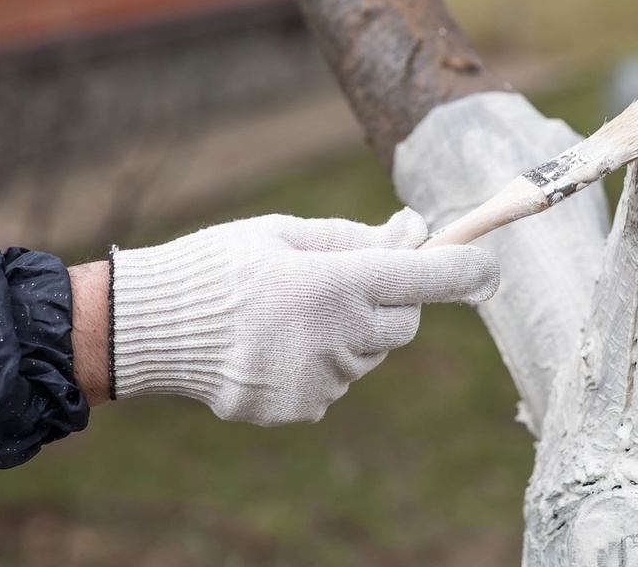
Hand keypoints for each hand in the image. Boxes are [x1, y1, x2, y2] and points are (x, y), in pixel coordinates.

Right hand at [108, 208, 499, 424]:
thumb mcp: (286, 232)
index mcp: (334, 282)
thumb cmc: (218, 264)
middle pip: (405, 324)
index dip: (466, 270)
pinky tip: (276, 345)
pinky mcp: (299, 408)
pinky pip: (337, 381)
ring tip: (292, 313)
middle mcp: (334, 336)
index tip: (490, 267)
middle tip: (351, 281)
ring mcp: (318, 379)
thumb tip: (415, 230)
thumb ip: (358, 237)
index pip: (426, 278)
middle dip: (394, 300)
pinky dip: (324, 362)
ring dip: (353, 331)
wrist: (146, 327)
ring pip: (370, 354)